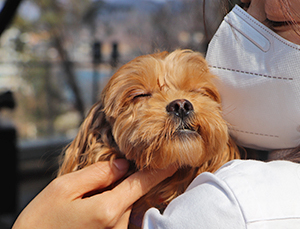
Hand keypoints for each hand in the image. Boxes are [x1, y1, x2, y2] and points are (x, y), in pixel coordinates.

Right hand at [13, 159, 176, 228]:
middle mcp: (117, 227)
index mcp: (108, 210)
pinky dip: (113, 210)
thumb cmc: (41, 221)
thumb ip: (97, 174)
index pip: (141, 184)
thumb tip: (123, 164)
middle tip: (98, 185)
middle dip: (124, 184)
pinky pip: (119, 220)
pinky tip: (90, 212)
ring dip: (115, 199)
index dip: (158, 171)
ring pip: (125, 208)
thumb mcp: (63, 189)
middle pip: (132, 195)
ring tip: (85, 204)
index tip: (173, 162)